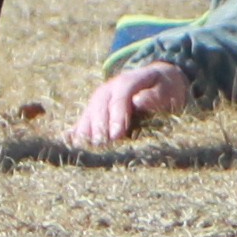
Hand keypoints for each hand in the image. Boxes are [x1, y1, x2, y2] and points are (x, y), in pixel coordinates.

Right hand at [70, 62, 189, 147]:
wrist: (155, 80)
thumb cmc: (163, 88)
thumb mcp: (166, 88)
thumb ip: (154, 95)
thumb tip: (139, 102)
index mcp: (125, 82)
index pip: (118, 99)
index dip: (116, 117)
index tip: (116, 136)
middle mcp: (106, 92)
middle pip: (97, 110)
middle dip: (99, 130)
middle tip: (101, 151)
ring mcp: (96, 103)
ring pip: (85, 119)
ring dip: (85, 137)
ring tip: (87, 156)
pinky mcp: (91, 115)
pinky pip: (79, 126)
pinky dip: (75, 137)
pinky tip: (71, 150)